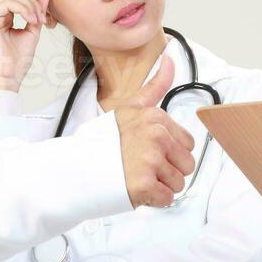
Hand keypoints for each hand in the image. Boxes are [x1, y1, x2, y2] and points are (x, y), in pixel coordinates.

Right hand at [0, 0, 53, 91]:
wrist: (10, 75)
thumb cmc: (18, 60)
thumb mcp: (33, 31)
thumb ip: (38, 13)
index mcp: (5, 17)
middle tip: (43, 13)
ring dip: (29, 4)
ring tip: (38, 19)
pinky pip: (6, 4)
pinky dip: (22, 9)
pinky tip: (31, 20)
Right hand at [115, 57, 196, 208]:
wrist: (74, 169)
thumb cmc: (101, 142)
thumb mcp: (128, 108)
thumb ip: (154, 87)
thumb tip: (171, 59)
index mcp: (154, 118)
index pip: (187, 143)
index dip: (169, 153)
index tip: (148, 153)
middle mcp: (155, 136)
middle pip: (186, 165)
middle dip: (168, 171)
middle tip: (142, 168)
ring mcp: (150, 160)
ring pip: (178, 184)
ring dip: (160, 187)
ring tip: (137, 178)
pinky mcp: (145, 185)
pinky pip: (167, 199)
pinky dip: (153, 201)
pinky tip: (135, 190)